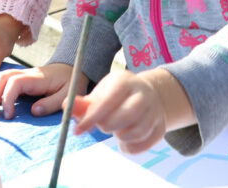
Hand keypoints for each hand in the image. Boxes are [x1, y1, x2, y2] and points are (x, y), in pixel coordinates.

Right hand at [0, 63, 78, 119]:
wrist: (70, 69)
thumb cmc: (70, 82)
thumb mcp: (68, 94)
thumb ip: (52, 103)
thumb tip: (33, 111)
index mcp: (36, 78)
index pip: (15, 83)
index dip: (7, 98)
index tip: (8, 116)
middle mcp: (25, 74)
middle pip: (1, 78)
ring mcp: (20, 75)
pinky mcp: (18, 79)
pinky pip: (0, 81)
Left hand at [71, 68, 193, 154]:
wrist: (150, 95)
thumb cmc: (118, 95)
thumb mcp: (101, 93)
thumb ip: (83, 102)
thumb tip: (66, 106)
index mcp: (125, 81)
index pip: (107, 101)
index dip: (91, 117)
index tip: (77, 131)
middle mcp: (143, 94)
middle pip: (123, 118)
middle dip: (106, 126)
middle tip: (102, 125)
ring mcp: (155, 111)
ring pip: (134, 133)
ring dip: (119, 136)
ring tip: (116, 128)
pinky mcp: (161, 128)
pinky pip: (141, 146)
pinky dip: (129, 147)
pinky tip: (125, 139)